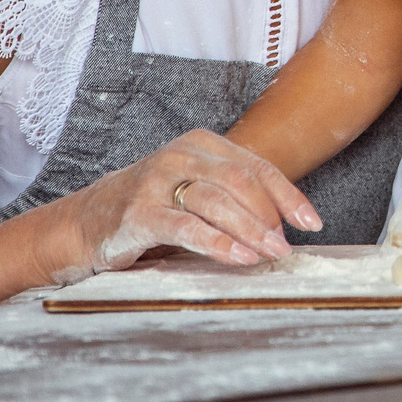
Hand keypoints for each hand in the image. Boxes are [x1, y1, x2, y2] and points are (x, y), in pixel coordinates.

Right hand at [46, 129, 321, 283]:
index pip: (257, 167)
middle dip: (270, 216)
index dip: (289, 196)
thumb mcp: (197, 191)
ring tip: (271, 253)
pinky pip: (185, 226)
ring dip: (250, 230)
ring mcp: (157, 181)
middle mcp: (180, 155)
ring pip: (216, 202)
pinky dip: (216, 242)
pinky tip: (238, 257)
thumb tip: (287, 226)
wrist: (89, 221)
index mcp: (202, 144)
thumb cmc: (156, 206)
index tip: (312, 223)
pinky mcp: (139, 212)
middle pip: (240, 182)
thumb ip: (235, 198)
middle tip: (288, 246)